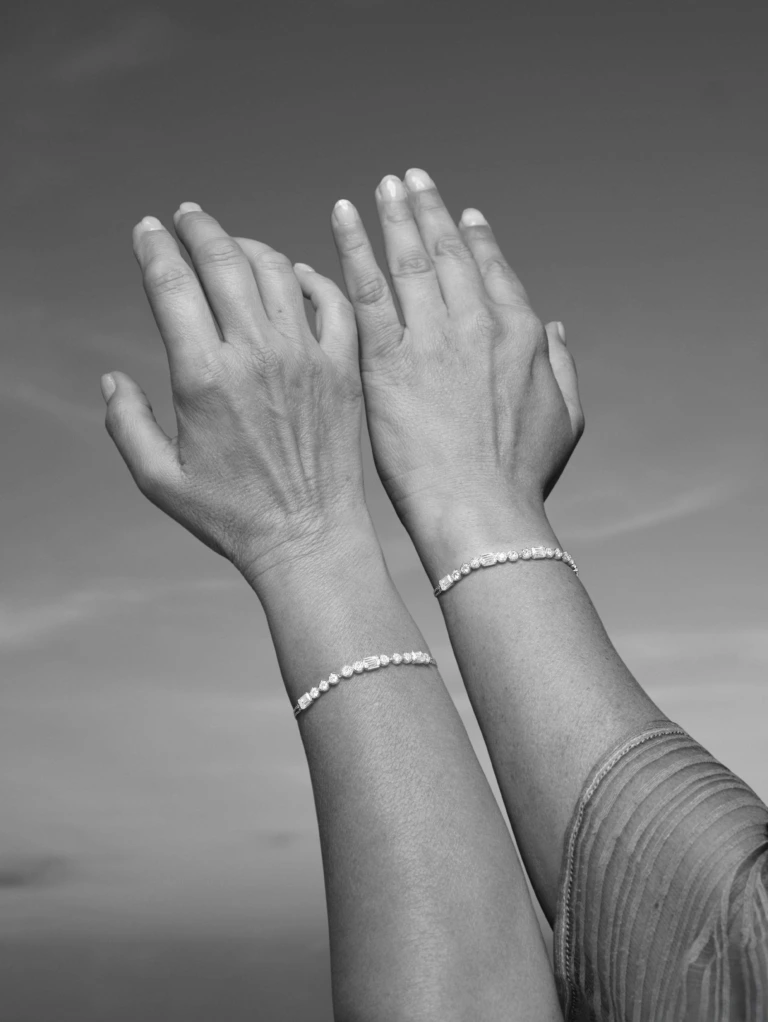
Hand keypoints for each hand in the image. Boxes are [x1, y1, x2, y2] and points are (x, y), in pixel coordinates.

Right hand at [102, 204, 367, 588]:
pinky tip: (294, 275)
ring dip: (249, 245)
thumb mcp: (159, 480)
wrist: (308, 538)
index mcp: (204, 377)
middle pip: (224, 261)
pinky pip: (332, 301)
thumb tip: (113, 379)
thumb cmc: (230, 516)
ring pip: (277, 270)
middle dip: (199, 228)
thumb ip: (127, 424)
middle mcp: (256, 355)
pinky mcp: (343, 369)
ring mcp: (306, 358)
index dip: (155, 247)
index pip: (172, 284)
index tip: (147, 229)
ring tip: (232, 243)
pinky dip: (311, 278)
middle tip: (187, 216)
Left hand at [310, 169, 583, 541]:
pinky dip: (351, 248)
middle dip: (428, 210)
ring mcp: (432, 337)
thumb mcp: (566, 418)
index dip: (476, 238)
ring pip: (407, 260)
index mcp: (521, 334)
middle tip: (410, 179)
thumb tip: (556, 327)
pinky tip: (340, 219)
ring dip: (393, 216)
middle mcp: (478, 322)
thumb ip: (562, 366)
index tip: (462, 214)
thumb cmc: (522, 477)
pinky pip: (364, 290)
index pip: (493, 270)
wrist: (481, 509)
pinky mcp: (387, 360)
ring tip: (381, 187)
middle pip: (447, 252)